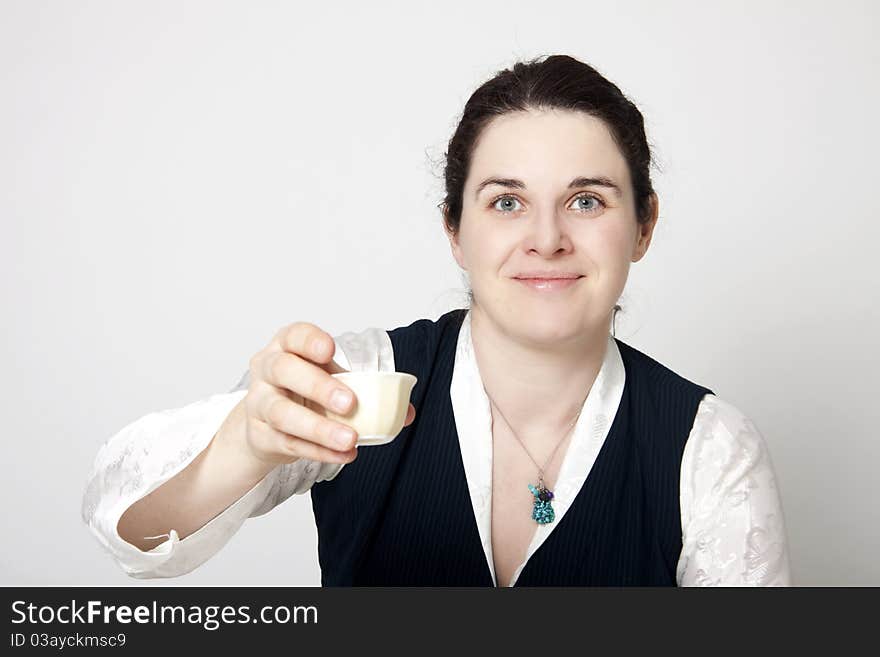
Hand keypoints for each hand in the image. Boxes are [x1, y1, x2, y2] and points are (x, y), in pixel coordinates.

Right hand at [242, 322, 415, 465]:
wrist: (266, 425)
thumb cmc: (303, 393)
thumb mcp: (331, 380)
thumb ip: (367, 390)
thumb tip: (406, 411)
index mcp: (287, 347)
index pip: (294, 335)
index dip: (310, 341)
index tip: (330, 350)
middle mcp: (268, 370)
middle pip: (283, 370)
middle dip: (318, 386)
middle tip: (349, 403)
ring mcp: (259, 403)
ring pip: (282, 413)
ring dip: (319, 427)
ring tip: (350, 439)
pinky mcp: (259, 435)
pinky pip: (289, 443)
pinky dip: (319, 451)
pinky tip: (343, 455)